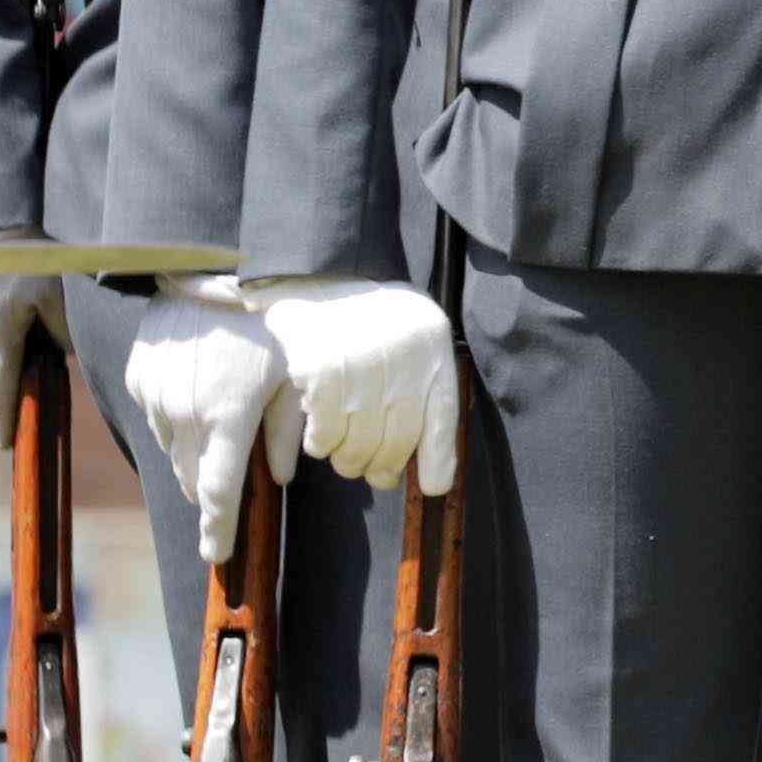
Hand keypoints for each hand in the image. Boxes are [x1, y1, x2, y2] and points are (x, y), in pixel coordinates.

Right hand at [0, 272, 58, 445]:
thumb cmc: (19, 257)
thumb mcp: (50, 293)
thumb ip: (63, 329)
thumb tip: (65, 354)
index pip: (0, 390)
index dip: (2, 419)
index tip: (0, 447)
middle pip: (15, 364)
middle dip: (30, 371)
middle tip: (39, 374)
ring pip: (19, 337)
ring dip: (35, 330)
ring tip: (43, 299)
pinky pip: (13, 317)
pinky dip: (28, 312)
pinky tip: (36, 287)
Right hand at [123, 286, 297, 556]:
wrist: (211, 266)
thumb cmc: (269, 318)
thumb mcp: (295, 374)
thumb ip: (291, 428)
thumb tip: (284, 475)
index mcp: (226, 416)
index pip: (217, 491)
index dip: (217, 528)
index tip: (216, 557)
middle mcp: (183, 412)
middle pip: (189, 475)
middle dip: (206, 495)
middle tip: (220, 513)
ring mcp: (155, 392)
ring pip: (170, 447)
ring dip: (190, 459)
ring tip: (212, 459)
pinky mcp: (140, 373)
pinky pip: (155, 414)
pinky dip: (174, 424)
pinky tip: (195, 414)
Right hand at [259, 276, 462, 495]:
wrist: (319, 274)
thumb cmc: (371, 315)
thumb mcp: (412, 339)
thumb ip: (422, 387)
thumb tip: (426, 461)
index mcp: (433, 349)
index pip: (442, 421)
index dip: (439, 461)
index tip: (433, 487)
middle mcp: (404, 361)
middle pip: (399, 442)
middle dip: (386, 467)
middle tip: (377, 473)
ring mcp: (362, 369)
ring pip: (360, 445)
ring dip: (351, 461)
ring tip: (347, 457)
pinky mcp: (322, 375)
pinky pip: (325, 436)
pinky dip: (321, 445)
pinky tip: (320, 437)